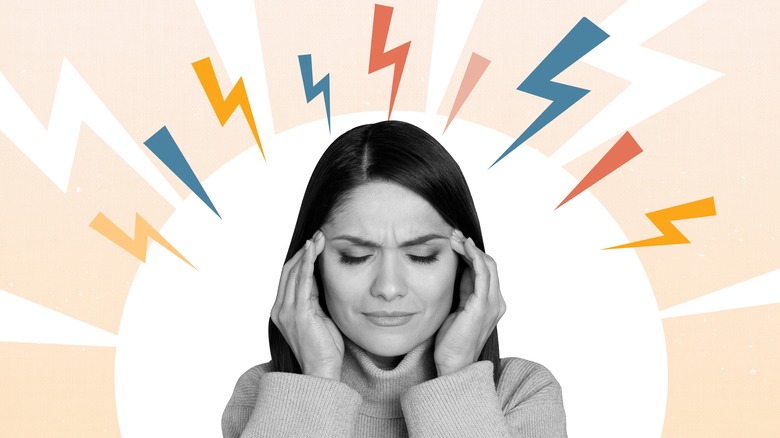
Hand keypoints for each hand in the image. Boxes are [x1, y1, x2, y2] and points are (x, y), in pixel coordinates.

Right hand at [270, 230, 343, 379]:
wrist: (321, 371)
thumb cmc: (324, 348)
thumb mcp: (318, 318)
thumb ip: (314, 300)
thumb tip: (319, 280)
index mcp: (282, 311)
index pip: (289, 278)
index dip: (301, 259)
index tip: (314, 245)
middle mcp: (279, 309)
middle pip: (288, 271)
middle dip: (304, 252)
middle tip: (318, 236)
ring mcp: (287, 311)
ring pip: (294, 272)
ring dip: (307, 253)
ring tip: (320, 238)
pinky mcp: (298, 313)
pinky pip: (301, 281)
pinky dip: (307, 263)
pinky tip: (313, 250)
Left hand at [434, 229, 505, 376]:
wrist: (453, 364)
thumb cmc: (453, 340)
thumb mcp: (458, 307)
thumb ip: (463, 290)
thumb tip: (459, 268)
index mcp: (492, 303)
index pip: (486, 270)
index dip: (472, 253)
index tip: (457, 241)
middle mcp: (497, 302)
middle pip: (489, 264)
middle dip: (471, 247)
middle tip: (454, 234)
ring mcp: (492, 304)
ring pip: (487, 265)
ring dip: (470, 248)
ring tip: (454, 237)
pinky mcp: (482, 306)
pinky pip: (482, 275)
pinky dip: (474, 257)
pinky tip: (463, 248)